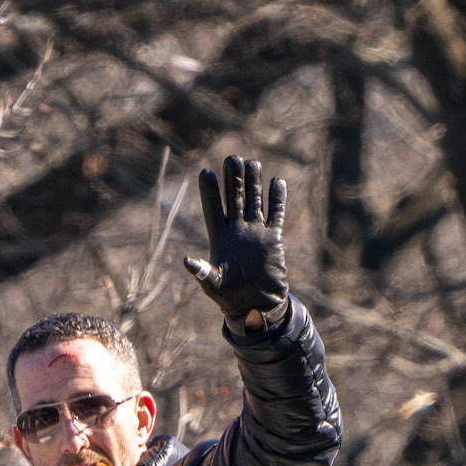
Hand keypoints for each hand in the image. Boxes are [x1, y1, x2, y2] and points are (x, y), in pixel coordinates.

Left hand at [183, 154, 288, 327]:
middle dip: (233, 179)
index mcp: (220, 238)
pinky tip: (277, 182)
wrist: (257, 307)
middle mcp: (237, 230)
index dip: (210, 192)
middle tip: (232, 158)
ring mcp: (255, 232)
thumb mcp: (213, 286)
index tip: (206, 172)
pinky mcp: (273, 239)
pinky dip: (277, 200)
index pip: (213, 209)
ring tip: (252, 163)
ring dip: (254, 183)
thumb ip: (203, 272)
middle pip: (235, 198)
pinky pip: (275, 214)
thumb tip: (187, 261)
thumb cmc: (230, 299)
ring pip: (255, 201)